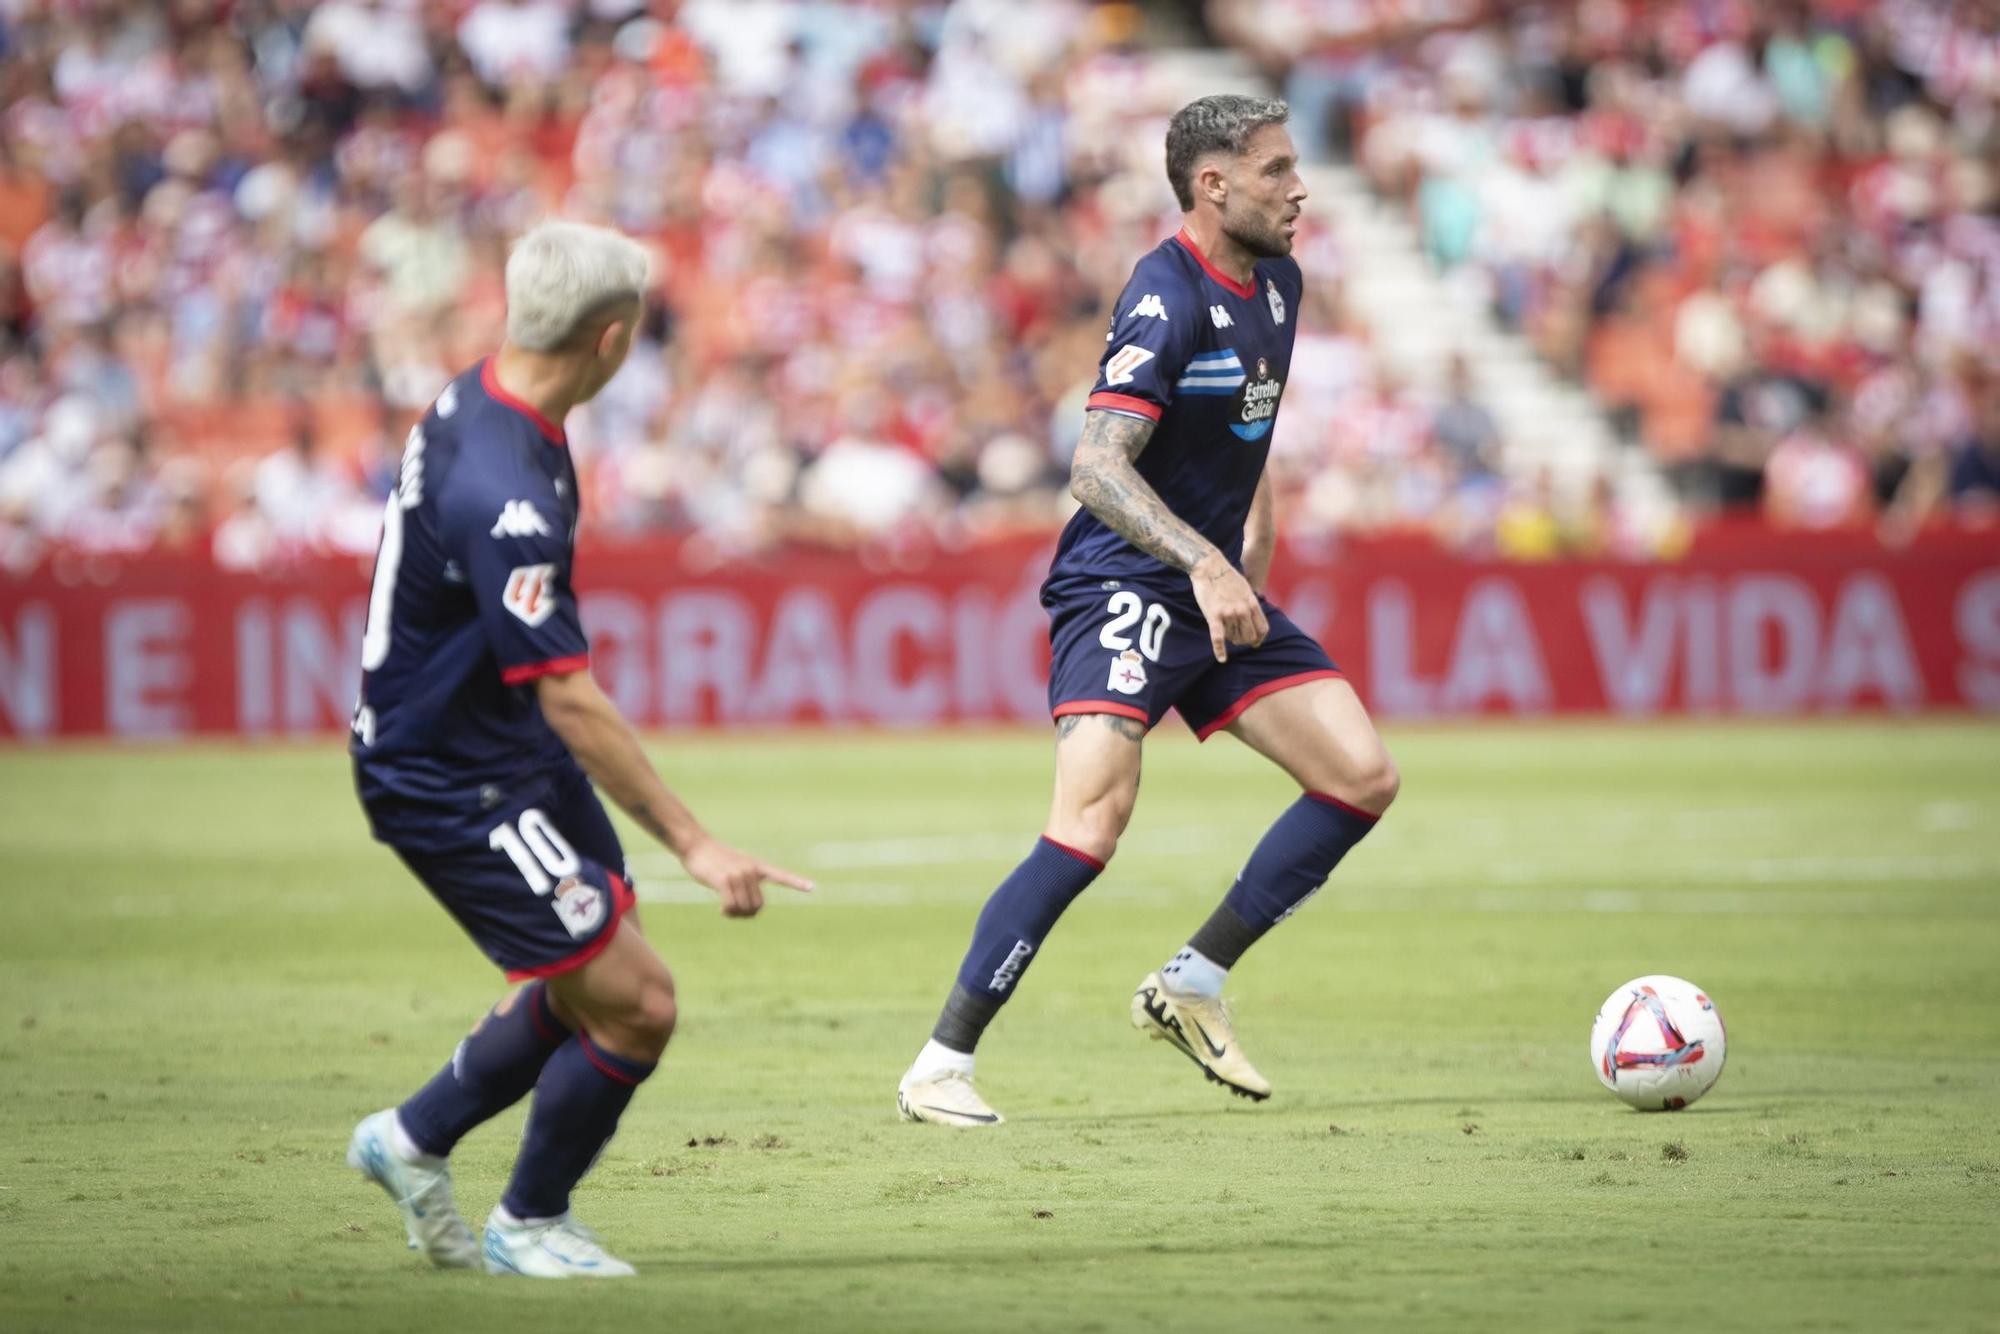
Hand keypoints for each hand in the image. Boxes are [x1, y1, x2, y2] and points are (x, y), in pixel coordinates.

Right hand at [680, 836, 813, 917]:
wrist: (696, 845)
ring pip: (744, 909)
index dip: (796, 882)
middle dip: (746, 914)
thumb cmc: (715, 859)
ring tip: (726, 909)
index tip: (812, 887)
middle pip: (757, 907)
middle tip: (732, 911)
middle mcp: (751, 870)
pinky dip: (727, 912)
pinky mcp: (724, 879)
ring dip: (734, 914)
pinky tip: (721, 910)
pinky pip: (731, 906)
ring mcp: (738, 874)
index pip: (781, 875)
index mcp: (757, 866)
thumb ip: (747, 881)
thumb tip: (751, 907)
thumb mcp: (735, 866)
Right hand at [1190, 553, 1267, 661]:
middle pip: (1249, 637)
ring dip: (1229, 638)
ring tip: (1224, 629)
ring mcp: (1229, 613)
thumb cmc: (1226, 577)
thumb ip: (1250, 604)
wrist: (1209, 566)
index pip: (1263, 629)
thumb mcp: (1246, 589)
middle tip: (1236, 638)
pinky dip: (1220, 650)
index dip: (1259, 638)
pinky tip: (1222, 659)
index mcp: (1252, 603)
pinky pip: (1218, 637)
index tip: (1254, 642)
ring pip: (1233, 637)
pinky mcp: (1214, 615)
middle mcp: (1243, 609)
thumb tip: (1252, 617)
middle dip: (1244, 641)